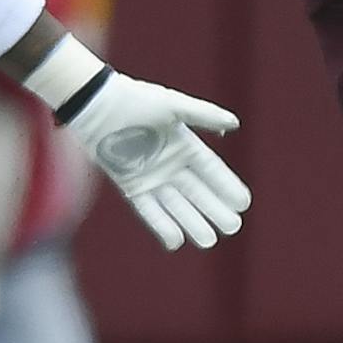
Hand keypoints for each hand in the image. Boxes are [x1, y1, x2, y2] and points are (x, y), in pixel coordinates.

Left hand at [65, 72, 250, 249]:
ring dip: (192, 223)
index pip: (212, 171)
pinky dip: (161, 225)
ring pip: (177, 206)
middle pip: (198, 193)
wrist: (98, 106)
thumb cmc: (137, 100)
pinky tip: (175, 241)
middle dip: (215, 210)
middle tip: (233, 227)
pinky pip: (149, 210)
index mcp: (185, 145)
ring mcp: (152, 177)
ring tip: (209, 241)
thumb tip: (235, 123)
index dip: (227, 186)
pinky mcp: (131, 186)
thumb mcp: (174, 105)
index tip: (244, 204)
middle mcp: (171, 165)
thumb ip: (204, 115)